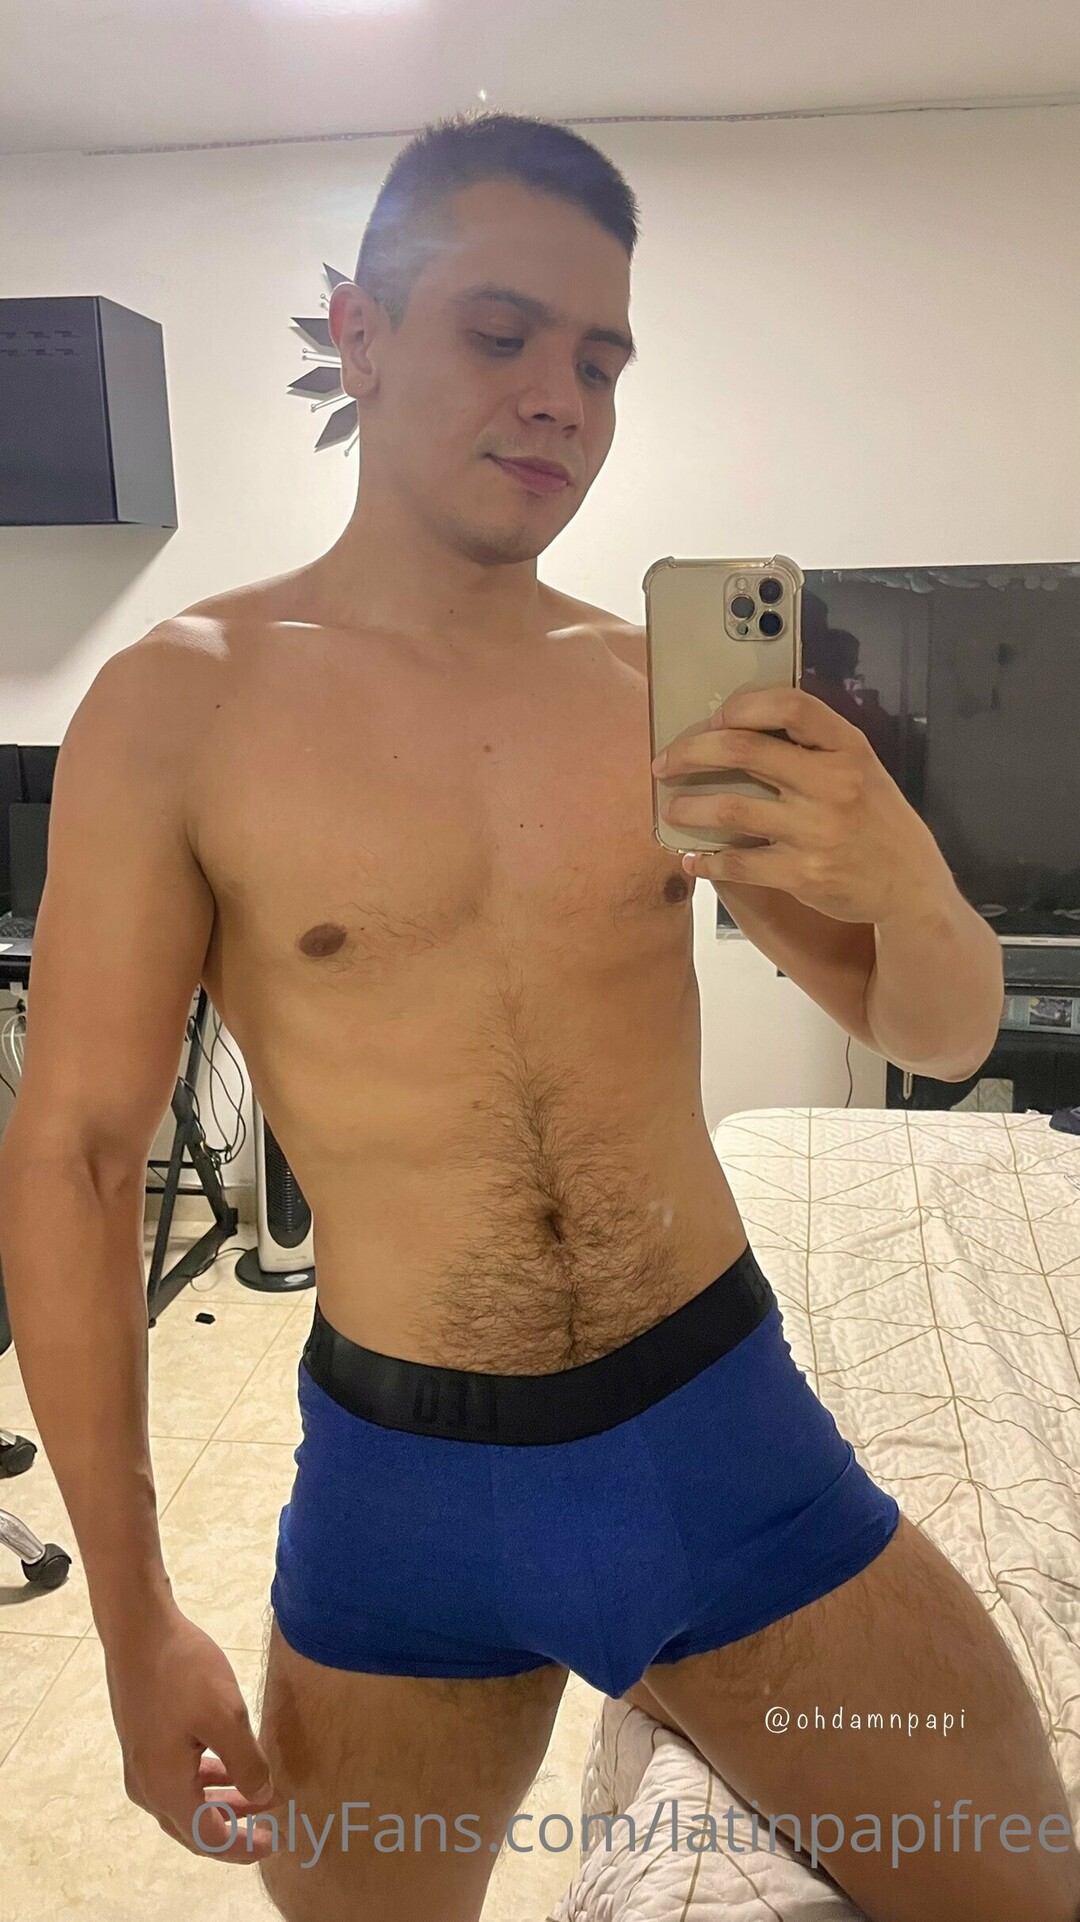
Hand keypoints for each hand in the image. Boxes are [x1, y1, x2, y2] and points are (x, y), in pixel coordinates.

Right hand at [105, 1607, 277, 1862]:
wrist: (138, 1630)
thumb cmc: (183, 1671)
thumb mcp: (226, 1717)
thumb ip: (247, 1763)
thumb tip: (264, 1797)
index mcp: (167, 1788)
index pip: (208, 1837)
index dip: (242, 1846)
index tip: (274, 1841)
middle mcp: (147, 1786)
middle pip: (193, 1826)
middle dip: (234, 1828)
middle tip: (270, 1826)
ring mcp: (140, 1764)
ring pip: (184, 1801)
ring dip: (221, 1802)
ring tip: (259, 1794)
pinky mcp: (142, 1742)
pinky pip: (176, 1779)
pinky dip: (205, 1781)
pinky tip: (227, 1763)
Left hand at [651, 685, 950, 924]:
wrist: (910, 885)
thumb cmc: (876, 819)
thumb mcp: (862, 768)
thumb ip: (816, 747)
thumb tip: (740, 730)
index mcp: (848, 748)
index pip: (791, 706)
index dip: (744, 705)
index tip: (715, 717)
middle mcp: (833, 783)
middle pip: (744, 750)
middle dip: (692, 752)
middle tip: (666, 762)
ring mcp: (817, 830)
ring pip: (731, 808)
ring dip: (690, 807)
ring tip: (672, 808)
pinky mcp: (803, 873)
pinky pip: (740, 863)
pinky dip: (709, 862)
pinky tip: (694, 859)